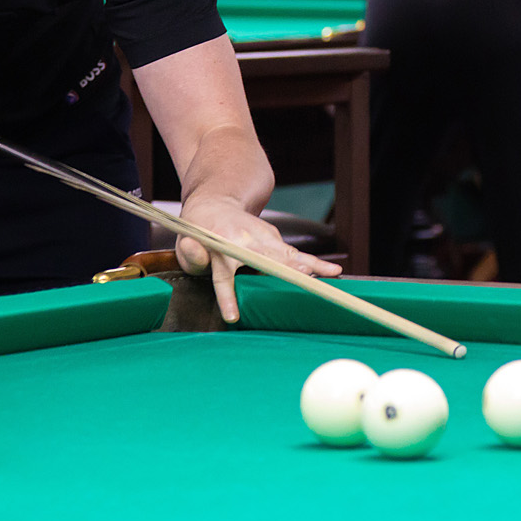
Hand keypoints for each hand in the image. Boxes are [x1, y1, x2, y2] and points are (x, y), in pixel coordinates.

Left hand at [173, 193, 343, 322]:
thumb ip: (191, 255)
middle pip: (267, 258)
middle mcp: (244, 240)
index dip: (227, 297)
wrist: (216, 204)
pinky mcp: (273, 237)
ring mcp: (262, 236)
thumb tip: (197, 254)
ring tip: (331, 275)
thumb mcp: (187, 246)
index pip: (223, 276)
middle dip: (285, 268)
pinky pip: (294, 253)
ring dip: (309, 264)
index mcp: (220, 247)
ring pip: (288, 253)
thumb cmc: (200, 233)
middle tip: (303, 277)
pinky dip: (313, 262)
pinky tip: (332, 271)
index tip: (232, 316)